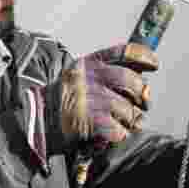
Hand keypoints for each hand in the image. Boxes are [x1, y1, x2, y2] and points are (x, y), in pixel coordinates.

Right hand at [40, 43, 158, 155]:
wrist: (34, 123)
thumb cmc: (60, 103)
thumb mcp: (78, 79)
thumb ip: (106, 76)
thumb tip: (142, 86)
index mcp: (87, 64)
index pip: (123, 52)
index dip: (144, 57)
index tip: (154, 64)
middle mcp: (89, 78)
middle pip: (131, 81)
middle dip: (141, 95)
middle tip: (141, 105)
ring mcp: (89, 100)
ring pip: (128, 109)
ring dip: (130, 120)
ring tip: (122, 123)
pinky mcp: (89, 122)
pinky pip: (119, 130)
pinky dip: (118, 135)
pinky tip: (109, 134)